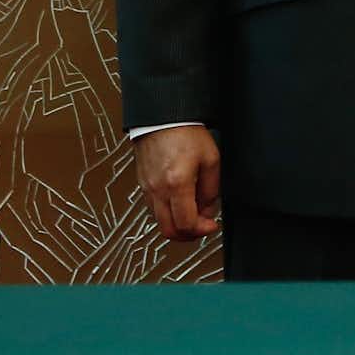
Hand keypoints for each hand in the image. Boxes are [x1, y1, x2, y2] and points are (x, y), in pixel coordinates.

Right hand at [136, 125, 222, 243]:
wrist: (163, 119)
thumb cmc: (187, 134)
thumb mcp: (211, 160)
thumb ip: (211, 190)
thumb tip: (209, 211)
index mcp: (177, 184)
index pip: (185, 224)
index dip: (201, 231)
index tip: (212, 225)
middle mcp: (158, 190)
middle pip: (168, 230)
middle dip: (188, 235)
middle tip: (202, 228)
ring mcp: (146, 189)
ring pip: (159, 222)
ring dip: (177, 225)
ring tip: (193, 215)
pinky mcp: (142, 185)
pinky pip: (153, 209)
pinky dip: (167, 214)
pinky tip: (180, 204)